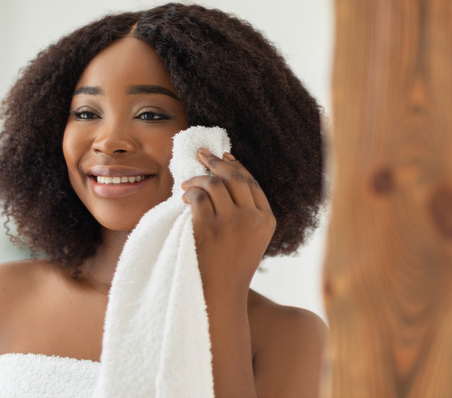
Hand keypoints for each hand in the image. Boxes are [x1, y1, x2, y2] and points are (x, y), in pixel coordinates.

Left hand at [181, 148, 274, 293]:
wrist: (220, 295)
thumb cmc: (230, 268)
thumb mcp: (249, 240)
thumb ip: (246, 214)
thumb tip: (223, 179)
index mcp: (267, 220)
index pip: (252, 183)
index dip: (236, 165)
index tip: (223, 155)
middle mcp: (253, 218)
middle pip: (235, 177)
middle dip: (217, 162)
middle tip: (202, 155)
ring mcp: (232, 222)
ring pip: (215, 183)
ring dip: (199, 179)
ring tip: (187, 184)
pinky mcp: (210, 227)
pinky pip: (198, 197)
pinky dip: (189, 193)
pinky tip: (184, 198)